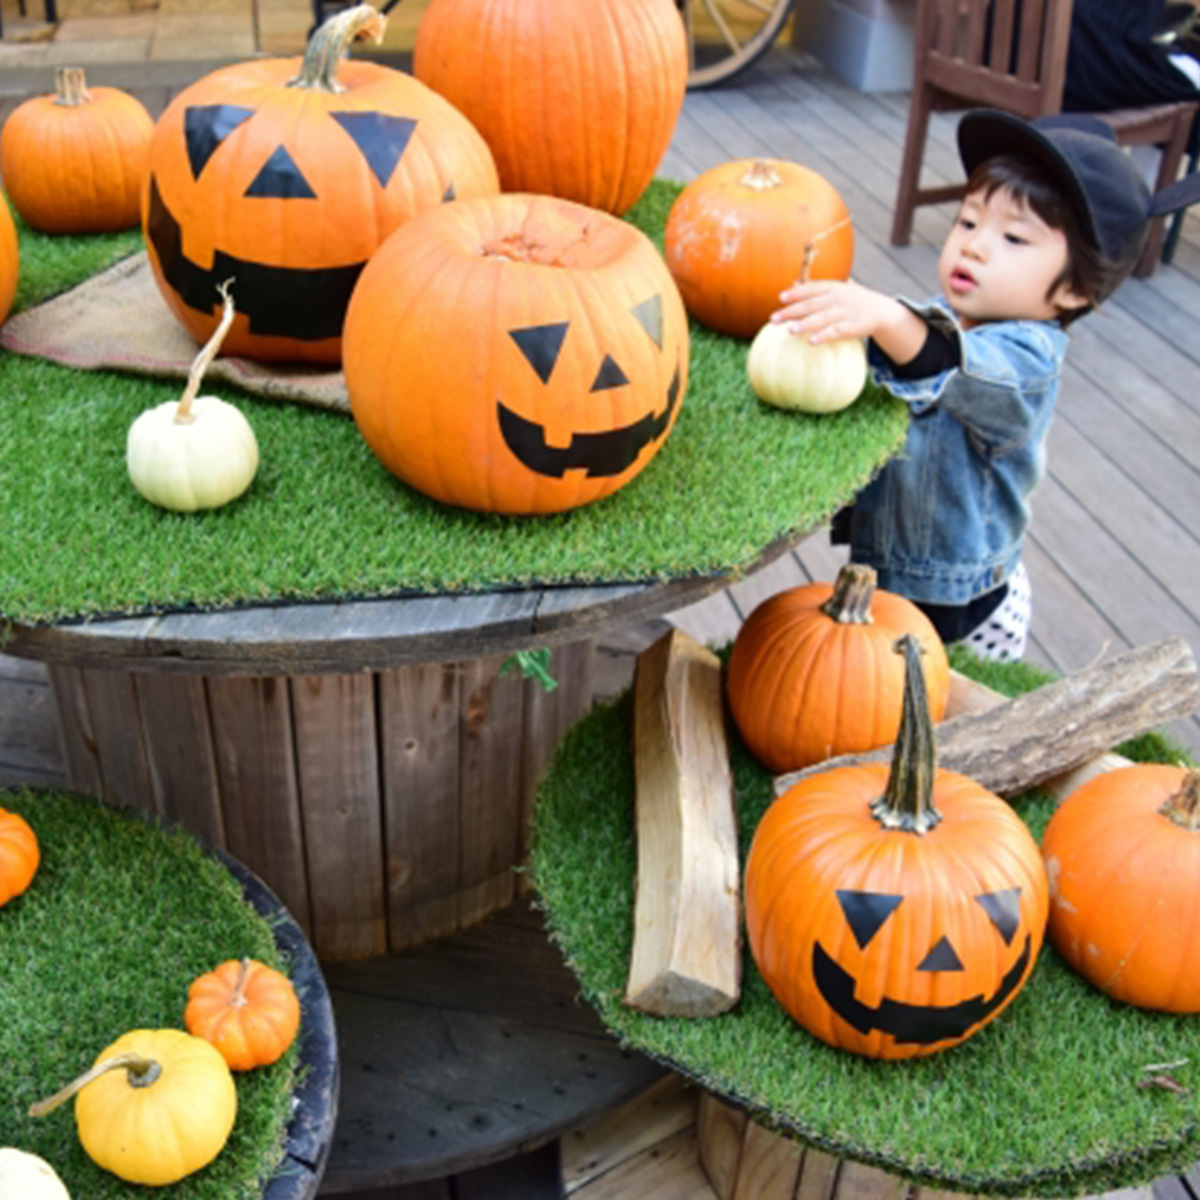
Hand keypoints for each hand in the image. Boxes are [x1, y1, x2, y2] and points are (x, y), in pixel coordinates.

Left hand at [770, 279, 927, 363]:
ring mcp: (844, 312)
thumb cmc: (853, 300)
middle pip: (811, 305)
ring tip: (790, 330)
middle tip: (774, 319)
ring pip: (821, 318)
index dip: (796, 293)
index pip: (811, 289)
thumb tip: (792, 284)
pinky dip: (823, 336)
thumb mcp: (837, 289)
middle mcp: (837, 298)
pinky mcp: (852, 327)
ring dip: (805, 324)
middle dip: (792, 311)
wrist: (881, 311)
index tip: (780, 297)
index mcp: (832, 287)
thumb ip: (815, 287)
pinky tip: (811, 341)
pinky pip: (835, 331)